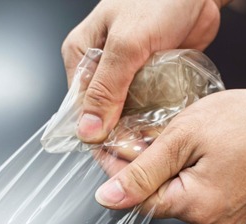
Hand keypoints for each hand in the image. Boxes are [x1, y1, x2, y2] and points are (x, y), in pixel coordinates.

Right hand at [62, 0, 226, 143]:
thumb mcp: (127, 44)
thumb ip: (107, 88)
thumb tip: (87, 130)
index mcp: (81, 53)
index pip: (79, 106)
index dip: (95, 133)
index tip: (113, 156)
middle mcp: (102, 65)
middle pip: (104, 114)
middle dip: (120, 136)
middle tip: (138, 156)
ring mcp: (129, 72)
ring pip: (128, 113)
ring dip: (141, 131)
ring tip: (154, 149)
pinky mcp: (153, 76)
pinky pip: (151, 105)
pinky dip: (157, 119)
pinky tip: (166, 133)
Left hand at [92, 87, 245, 223]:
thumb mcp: (184, 136)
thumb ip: (143, 170)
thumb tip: (109, 197)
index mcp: (197, 208)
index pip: (137, 201)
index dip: (120, 173)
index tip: (111, 149)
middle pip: (159, 200)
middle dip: (149, 169)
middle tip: (152, 134)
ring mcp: (226, 221)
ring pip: (179, 197)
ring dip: (172, 171)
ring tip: (184, 140)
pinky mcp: (234, 213)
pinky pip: (200, 197)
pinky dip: (193, 176)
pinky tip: (202, 153)